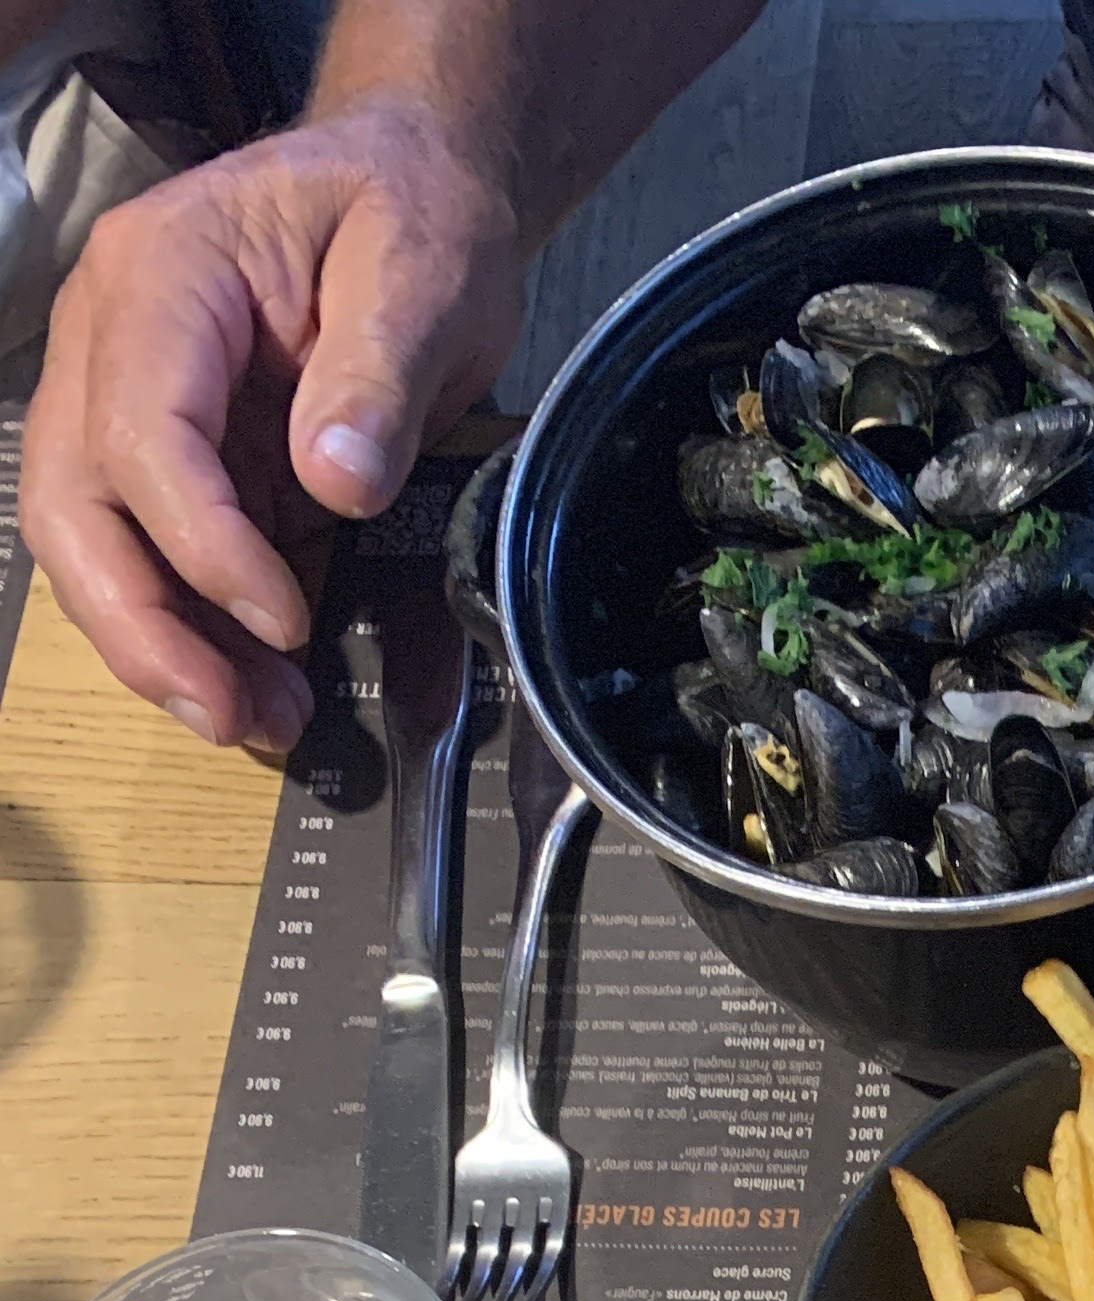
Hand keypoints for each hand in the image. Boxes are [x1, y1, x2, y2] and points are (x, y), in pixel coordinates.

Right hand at [22, 102, 523, 750]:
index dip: (202, 544)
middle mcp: (112, 337)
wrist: (405, 191)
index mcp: (162, 276)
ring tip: (263, 718)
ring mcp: (124, 398)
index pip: (142, 431)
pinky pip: (145, 558)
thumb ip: (380, 371)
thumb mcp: (422, 269)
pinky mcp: (165, 458)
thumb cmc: (406, 211)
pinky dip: (192, 631)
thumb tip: (338, 478)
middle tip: (235, 714)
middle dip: (145, 626)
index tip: (285, 617)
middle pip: (73, 505)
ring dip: (163, 649)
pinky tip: (260, 687)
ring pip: (89, 545)